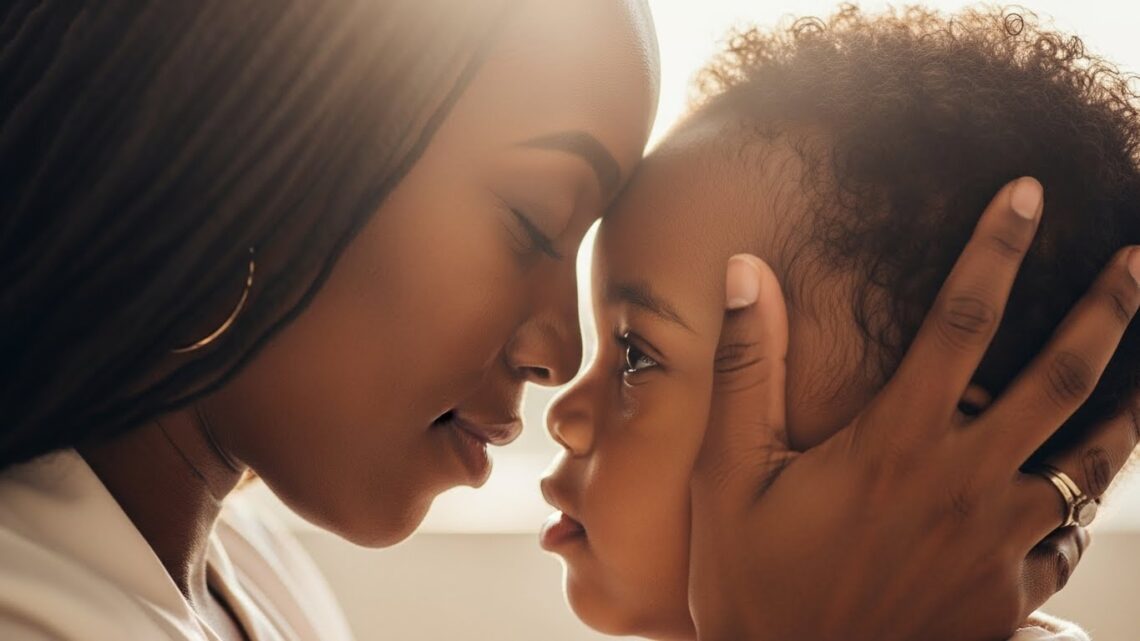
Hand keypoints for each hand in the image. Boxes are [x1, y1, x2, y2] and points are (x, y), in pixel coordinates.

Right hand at [688, 178, 1139, 640]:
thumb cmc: (753, 584)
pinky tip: (1086, 486)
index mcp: (895, 442)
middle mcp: (962, 483)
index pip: (960, 320)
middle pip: (1059, 379)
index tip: (1026, 193)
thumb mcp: (730, 475)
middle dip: (1108, 310)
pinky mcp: (1008, 597)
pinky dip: (1080, 500)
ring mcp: (997, 545)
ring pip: (1090, 460)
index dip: (997, 248)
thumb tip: (748, 272)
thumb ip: (748, 369)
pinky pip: (1065, 537)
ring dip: (1128, 403)